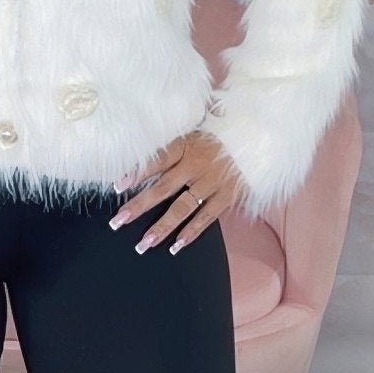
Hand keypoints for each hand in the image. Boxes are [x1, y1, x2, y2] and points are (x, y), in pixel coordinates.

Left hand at [108, 130, 246, 254]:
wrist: (256, 137)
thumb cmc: (219, 132)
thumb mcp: (194, 126)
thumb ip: (172, 137)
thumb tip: (144, 135)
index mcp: (186, 144)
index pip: (157, 159)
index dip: (137, 171)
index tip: (117, 186)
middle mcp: (196, 164)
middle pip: (163, 188)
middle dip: (139, 206)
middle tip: (118, 222)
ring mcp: (211, 183)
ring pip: (182, 208)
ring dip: (162, 227)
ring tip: (143, 244)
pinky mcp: (226, 196)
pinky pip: (207, 217)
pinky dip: (192, 232)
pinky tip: (177, 245)